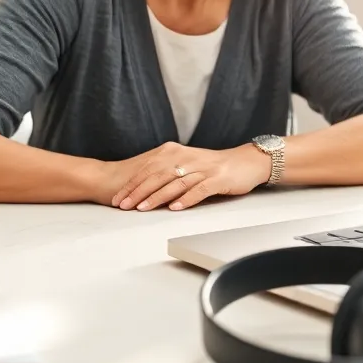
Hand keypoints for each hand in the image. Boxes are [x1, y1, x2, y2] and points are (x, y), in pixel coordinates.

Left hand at [108, 142, 268, 211]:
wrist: (245, 162)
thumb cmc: (213, 168)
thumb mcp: (186, 166)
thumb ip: (166, 174)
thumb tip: (143, 189)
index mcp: (176, 154)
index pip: (148, 169)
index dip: (131, 184)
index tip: (117, 198)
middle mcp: (186, 159)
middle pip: (157, 176)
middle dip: (138, 192)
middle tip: (123, 206)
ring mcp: (202, 169)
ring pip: (174, 183)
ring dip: (157, 197)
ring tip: (143, 208)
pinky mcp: (217, 179)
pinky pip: (199, 190)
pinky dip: (186, 199)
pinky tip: (175, 207)